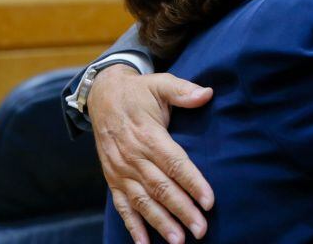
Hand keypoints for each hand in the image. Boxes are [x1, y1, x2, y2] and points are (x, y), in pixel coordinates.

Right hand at [88, 65, 213, 243]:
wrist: (103, 96)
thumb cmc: (139, 92)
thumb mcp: (161, 83)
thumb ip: (183, 90)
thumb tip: (207, 93)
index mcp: (148, 135)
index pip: (174, 163)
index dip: (192, 183)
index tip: (209, 201)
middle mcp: (133, 157)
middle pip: (161, 188)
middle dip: (182, 210)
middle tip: (201, 229)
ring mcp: (121, 170)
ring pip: (143, 201)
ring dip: (161, 223)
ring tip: (178, 240)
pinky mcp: (113, 178)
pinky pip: (122, 206)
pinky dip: (132, 226)